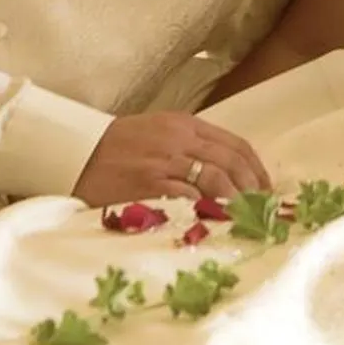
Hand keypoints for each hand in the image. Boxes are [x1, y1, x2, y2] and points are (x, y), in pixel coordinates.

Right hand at [71, 111, 270, 206]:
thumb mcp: (159, 133)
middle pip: (232, 161)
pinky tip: (217, 220)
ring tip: (245, 217)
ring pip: (216, 178)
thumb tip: (225, 170)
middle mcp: (179, 138)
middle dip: (253, 186)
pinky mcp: (151, 182)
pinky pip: (189, 196)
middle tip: (262, 208)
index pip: (235, 144)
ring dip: (236, 200)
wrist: (77, 152)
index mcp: (184, 124)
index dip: (256, 168)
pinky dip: (208, 208)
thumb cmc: (118, 146)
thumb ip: (190, 145)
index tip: (266, 187)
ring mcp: (166, 160)